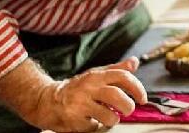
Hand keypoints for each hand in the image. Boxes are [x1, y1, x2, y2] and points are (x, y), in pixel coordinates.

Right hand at [28, 57, 145, 131]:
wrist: (47, 100)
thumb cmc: (78, 88)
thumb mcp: (96, 75)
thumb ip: (116, 70)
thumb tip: (135, 62)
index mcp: (97, 76)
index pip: (122, 76)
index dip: (137, 88)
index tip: (142, 98)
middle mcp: (89, 88)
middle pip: (117, 96)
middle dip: (128, 106)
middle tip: (128, 110)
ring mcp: (80, 104)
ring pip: (108, 116)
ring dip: (113, 119)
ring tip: (109, 117)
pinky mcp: (74, 120)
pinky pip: (94, 127)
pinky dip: (96, 126)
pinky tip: (91, 120)